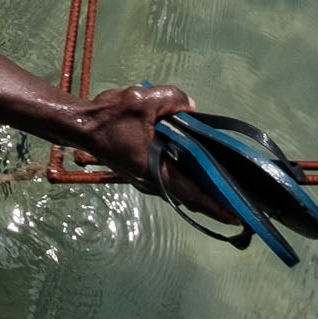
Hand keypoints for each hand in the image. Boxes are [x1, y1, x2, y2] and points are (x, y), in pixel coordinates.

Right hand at [77, 82, 235, 220]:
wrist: (78, 125)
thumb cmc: (109, 117)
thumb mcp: (144, 99)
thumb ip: (174, 99)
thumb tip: (192, 108)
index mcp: (157, 170)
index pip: (194, 194)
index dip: (218, 207)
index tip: (239, 219)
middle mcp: (152, 180)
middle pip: (189, 196)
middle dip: (214, 201)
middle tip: (239, 201)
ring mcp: (144, 178)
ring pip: (178, 188)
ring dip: (199, 189)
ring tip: (223, 186)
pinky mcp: (138, 170)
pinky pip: (168, 178)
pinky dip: (185, 178)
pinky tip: (193, 165)